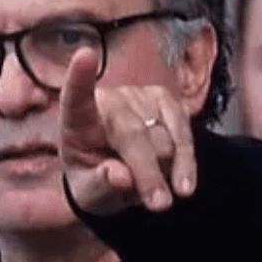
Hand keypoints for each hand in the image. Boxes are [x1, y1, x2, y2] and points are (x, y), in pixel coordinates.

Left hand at [58, 48, 195, 215]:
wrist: (121, 176)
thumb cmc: (96, 181)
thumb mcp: (90, 194)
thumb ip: (100, 185)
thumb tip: (120, 176)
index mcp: (77, 121)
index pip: (75, 98)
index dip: (79, 78)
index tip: (84, 55)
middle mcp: (108, 101)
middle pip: (134, 135)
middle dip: (148, 172)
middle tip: (159, 205)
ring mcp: (139, 97)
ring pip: (164, 138)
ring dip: (165, 172)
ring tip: (154, 194)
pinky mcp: (166, 101)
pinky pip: (184, 134)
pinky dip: (186, 163)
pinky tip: (183, 185)